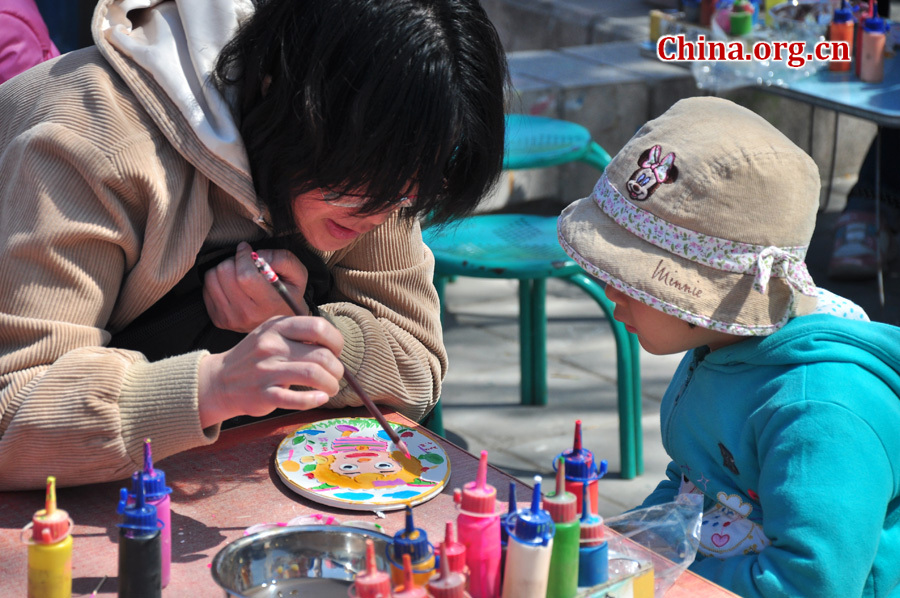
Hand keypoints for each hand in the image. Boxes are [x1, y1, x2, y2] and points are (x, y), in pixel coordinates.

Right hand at [197, 315, 344, 426]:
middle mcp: (272, 345)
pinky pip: (296, 399)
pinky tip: (320, 398)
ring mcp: (266, 370)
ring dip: (331, 384)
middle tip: (335, 375)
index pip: (319, 326)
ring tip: (331, 388)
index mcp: (278, 326)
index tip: (335, 353)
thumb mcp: (272, 334)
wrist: (219, 381)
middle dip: (337, 369)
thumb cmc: (256, 357)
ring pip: (313, 375)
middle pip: (321, 354)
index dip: (336, 342)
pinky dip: (314, 400)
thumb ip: (299, 335)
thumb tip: (335, 348)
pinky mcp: (263, 395)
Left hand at [203, 241, 309, 331]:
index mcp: (268, 303)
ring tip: (238, 274)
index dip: (243, 256)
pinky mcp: (218, 319)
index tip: (247, 250)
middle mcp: (247, 314)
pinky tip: (232, 286)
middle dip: (234, 261)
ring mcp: (230, 319)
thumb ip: (283, 259)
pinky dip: (218, 282)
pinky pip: (207, 289)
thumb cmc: (289, 295)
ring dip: (224, 270)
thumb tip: (256, 255)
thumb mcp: (298, 275)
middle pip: (224, 272)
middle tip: (245, 264)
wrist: (281, 324)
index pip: (245, 275)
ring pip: (212, 278)